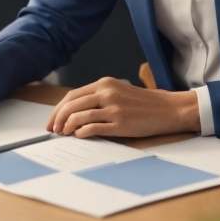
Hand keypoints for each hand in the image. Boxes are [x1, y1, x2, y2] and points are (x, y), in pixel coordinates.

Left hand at [46, 77, 200, 137]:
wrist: (167, 109)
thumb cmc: (143, 103)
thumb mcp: (118, 92)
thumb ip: (98, 98)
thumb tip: (74, 112)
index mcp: (105, 84)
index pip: (72, 95)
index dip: (58, 109)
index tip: (52, 120)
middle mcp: (106, 93)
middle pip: (71, 105)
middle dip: (58, 119)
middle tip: (54, 130)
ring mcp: (113, 108)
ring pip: (78, 116)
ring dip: (67, 127)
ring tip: (65, 134)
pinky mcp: (119, 123)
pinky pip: (92, 128)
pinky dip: (81, 133)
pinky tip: (80, 136)